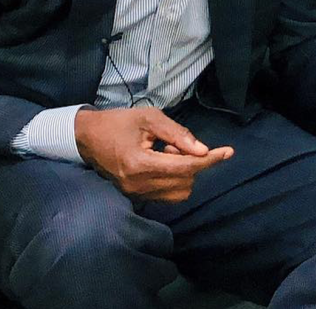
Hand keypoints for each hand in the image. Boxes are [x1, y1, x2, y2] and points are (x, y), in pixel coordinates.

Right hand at [75, 107, 232, 202]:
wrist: (86, 137)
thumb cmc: (118, 123)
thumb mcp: (149, 118)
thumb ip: (178, 134)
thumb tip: (203, 150)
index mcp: (140, 164)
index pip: (185, 167)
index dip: (210, 160)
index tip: (228, 151)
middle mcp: (138, 185)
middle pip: (186, 181)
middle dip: (192, 161)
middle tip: (176, 143)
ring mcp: (136, 194)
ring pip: (180, 191)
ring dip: (184, 171)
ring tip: (167, 151)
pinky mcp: (135, 196)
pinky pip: (168, 194)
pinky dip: (175, 178)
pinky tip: (162, 161)